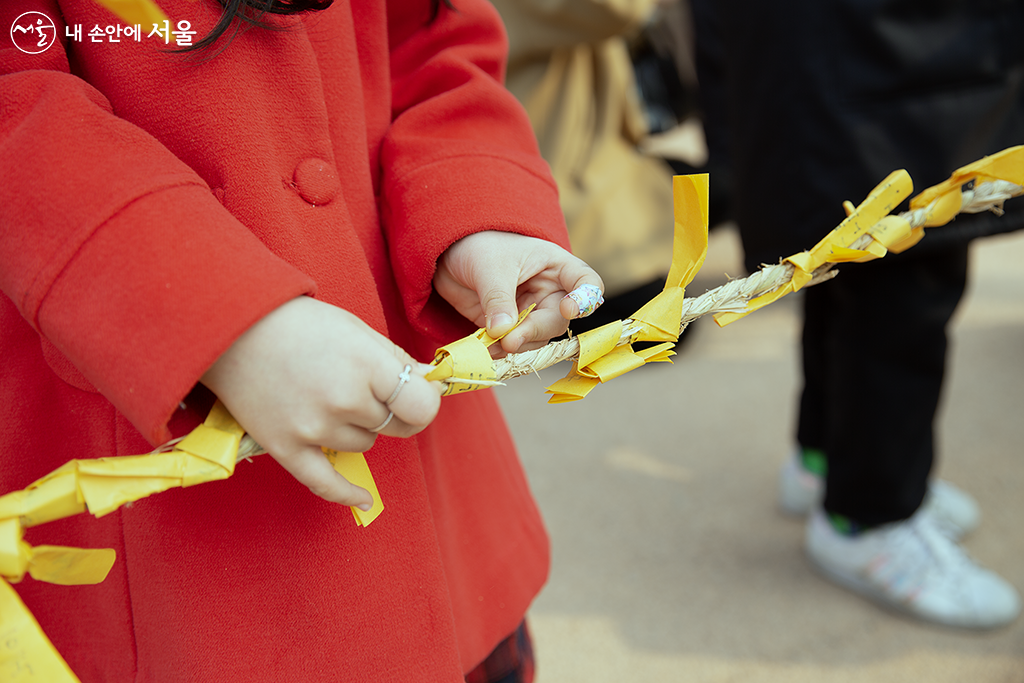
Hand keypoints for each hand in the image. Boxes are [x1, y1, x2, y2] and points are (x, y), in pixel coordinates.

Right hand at [201, 296, 441, 507]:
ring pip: (363, 444)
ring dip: (355, 427)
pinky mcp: (287, 449)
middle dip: (390, 411)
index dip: (424, 401)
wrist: (233, 328)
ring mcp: (314, 429)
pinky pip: (327, 484)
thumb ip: (396, 361)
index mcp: (366, 366)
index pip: (421, 406)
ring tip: (325, 395)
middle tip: (368, 389)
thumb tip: (429, 384)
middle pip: (394, 427)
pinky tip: (365, 500)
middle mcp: (344, 401)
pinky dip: (349, 494)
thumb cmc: (300, 323)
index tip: (418, 395)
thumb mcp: (357, 330)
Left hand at [434, 231, 603, 353]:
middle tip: (509, 340)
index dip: (585, 299)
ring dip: (517, 346)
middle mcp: (550, 292)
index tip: (569, 309)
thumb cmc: (478, 246)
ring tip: (491, 346)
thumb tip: (503, 331)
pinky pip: (515, 346)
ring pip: (537, 339)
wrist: (450, 256)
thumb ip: (498, 298)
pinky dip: (502, 352)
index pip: (586, 283)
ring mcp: (531, 312)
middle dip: (534, 331)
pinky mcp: (511, 328)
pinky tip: (486, 350)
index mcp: (556, 267)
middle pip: (558, 320)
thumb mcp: (489, 267)